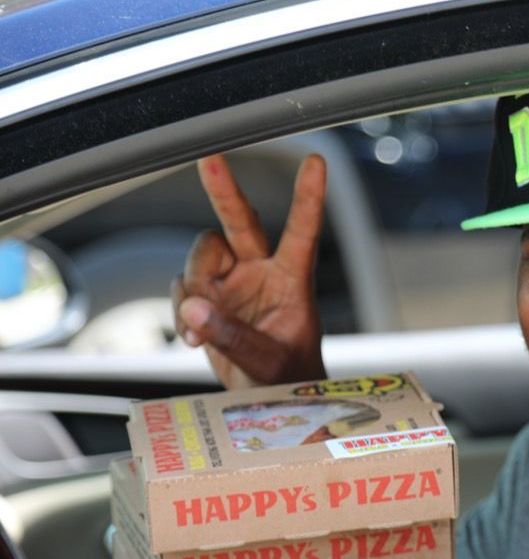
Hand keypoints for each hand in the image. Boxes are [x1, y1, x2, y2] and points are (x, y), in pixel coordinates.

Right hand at [172, 154, 326, 388]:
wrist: (269, 397)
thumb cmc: (288, 376)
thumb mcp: (270, 363)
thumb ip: (234, 336)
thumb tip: (194, 307)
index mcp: (294, 279)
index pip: (303, 232)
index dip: (308, 197)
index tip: (316, 162)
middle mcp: (262, 271)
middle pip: (241, 221)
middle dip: (225, 191)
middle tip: (210, 161)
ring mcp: (233, 281)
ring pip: (201, 255)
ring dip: (192, 286)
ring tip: (200, 332)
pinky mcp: (209, 296)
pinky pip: (183, 287)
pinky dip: (182, 310)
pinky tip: (195, 338)